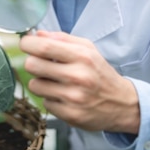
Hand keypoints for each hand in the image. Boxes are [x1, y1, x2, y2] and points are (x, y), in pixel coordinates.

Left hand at [19, 30, 139, 133]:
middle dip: (33, 63)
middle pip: (32, 65)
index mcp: (82, 56)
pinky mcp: (70, 115)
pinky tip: (63, 97)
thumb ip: (61, 39)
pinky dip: (50, 98)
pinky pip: (44, 102)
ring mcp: (73, 98)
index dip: (27, 43)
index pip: (43, 46)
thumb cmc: (100, 73)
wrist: (123, 104)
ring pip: (34, 85)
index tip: (26, 44)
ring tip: (55, 82)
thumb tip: (36, 34)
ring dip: (40, 82)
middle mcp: (77, 77)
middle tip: (42, 65)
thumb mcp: (88, 49)